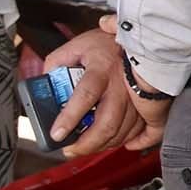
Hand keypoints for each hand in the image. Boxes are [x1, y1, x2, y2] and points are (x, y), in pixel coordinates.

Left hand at [43, 16, 164, 154]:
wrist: (138, 39)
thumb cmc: (106, 43)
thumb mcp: (76, 46)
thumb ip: (56, 62)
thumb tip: (44, 83)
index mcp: (102, 69)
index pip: (85, 96)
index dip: (69, 118)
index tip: (57, 134)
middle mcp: (121, 85)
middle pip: (107, 122)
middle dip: (87, 143)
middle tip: (70, 149)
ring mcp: (136, 96)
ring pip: (122, 130)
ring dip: (102, 144)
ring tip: (84, 147)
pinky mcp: (146, 103)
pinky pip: (136, 129)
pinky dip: (122, 140)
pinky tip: (108, 141)